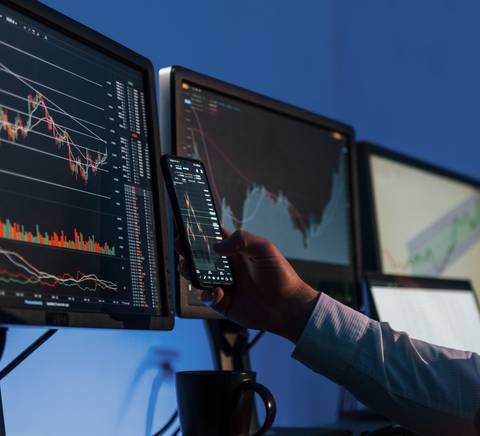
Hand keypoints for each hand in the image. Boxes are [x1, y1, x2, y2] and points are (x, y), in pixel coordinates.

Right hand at [177, 230, 319, 342]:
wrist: (287, 306)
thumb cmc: (280, 275)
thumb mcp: (264, 248)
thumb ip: (242, 240)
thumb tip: (217, 246)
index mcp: (236, 251)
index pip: (213, 238)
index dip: (199, 233)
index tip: (188, 229)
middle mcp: (227, 267)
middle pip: (199, 257)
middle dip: (187, 252)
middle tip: (181, 248)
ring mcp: (224, 284)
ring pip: (197, 277)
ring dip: (190, 272)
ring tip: (189, 268)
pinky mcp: (223, 303)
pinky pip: (207, 298)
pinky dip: (208, 294)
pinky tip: (218, 292)